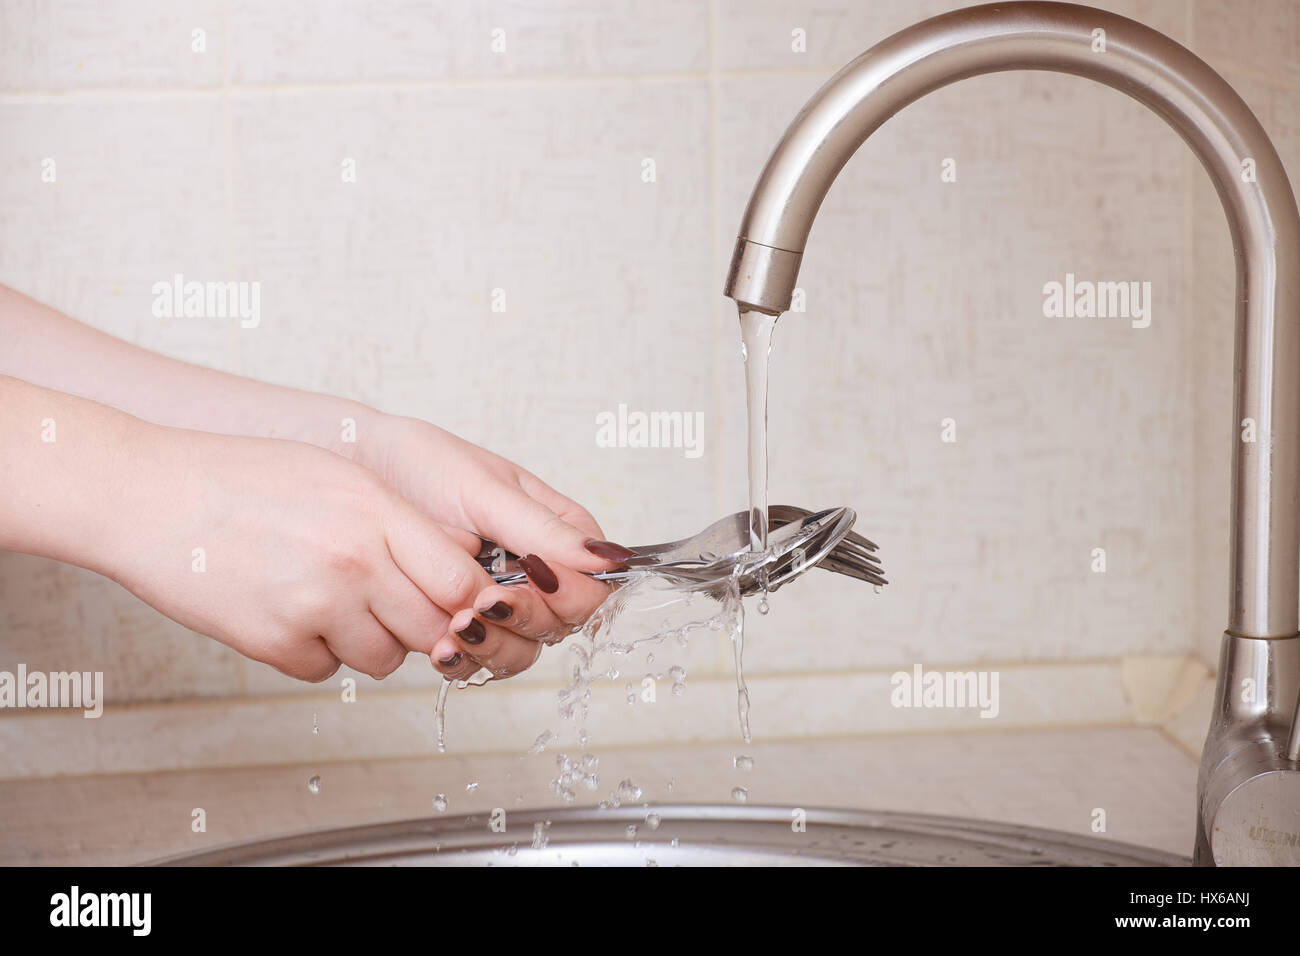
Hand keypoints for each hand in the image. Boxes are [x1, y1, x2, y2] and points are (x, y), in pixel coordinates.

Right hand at [107, 422, 499, 681]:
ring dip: (367, 641)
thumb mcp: (339, 476)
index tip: (459, 600)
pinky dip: (313, 652)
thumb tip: (463, 559)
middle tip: (389, 603)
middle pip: (433, 628)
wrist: (147, 495)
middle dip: (422, 624)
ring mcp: (313, 606)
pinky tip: (284, 610)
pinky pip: (324, 670)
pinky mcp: (272, 643)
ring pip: (384, 659)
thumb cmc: (243, 477)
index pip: (462, 581)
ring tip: (327, 600)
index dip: (468, 599)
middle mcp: (354, 562)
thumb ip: (403, 521)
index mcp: (376, 512)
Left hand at [349, 414, 633, 679]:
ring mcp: (497, 601)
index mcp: (558, 534)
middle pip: (560, 625)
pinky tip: (440, 645)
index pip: (593, 585)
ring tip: (457, 624)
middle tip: (483, 600)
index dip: (569, 593)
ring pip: (521, 651)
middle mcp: (535, 573)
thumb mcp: (486, 491)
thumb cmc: (421, 465)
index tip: (531, 576)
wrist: (353, 469)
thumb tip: (610, 558)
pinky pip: (477, 661)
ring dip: (493, 646)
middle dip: (523, 620)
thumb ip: (545, 530)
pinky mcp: (458, 623)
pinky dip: (463, 660)